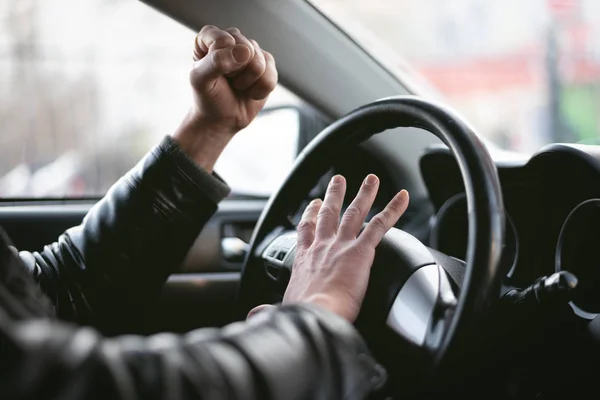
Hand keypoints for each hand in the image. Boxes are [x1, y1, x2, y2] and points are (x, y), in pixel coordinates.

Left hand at [173, 26, 277, 171]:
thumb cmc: (208, 96)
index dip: (221, 62)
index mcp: (211, 36)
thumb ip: (216, 62)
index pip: (223, 40)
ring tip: (238, 86)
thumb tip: (245, 51)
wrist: (221, 119)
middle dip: (237, 73)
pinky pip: (271, 76)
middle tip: (227, 81)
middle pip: (246, 49)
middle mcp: (233, 38)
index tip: (213, 73)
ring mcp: (252, 51)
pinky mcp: (267, 65)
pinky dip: (259, 90)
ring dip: (248, 83)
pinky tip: (250, 92)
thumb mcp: (200, 80)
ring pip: (260, 63)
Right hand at [283, 174, 408, 321]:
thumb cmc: (301, 315)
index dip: (310, 215)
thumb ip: (269, 310)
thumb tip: (256, 315)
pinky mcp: (361, 251)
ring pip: (355, 212)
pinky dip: (393, 209)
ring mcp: (341, 246)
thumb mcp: (282, 309)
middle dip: (334, 195)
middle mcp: (322, 247)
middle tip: (339, 181)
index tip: (313, 204)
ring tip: (371, 180)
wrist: (315, 314)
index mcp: (304, 259)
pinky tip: (403, 198)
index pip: (306, 231)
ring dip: (364, 194)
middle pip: (329, 214)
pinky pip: (380, 225)